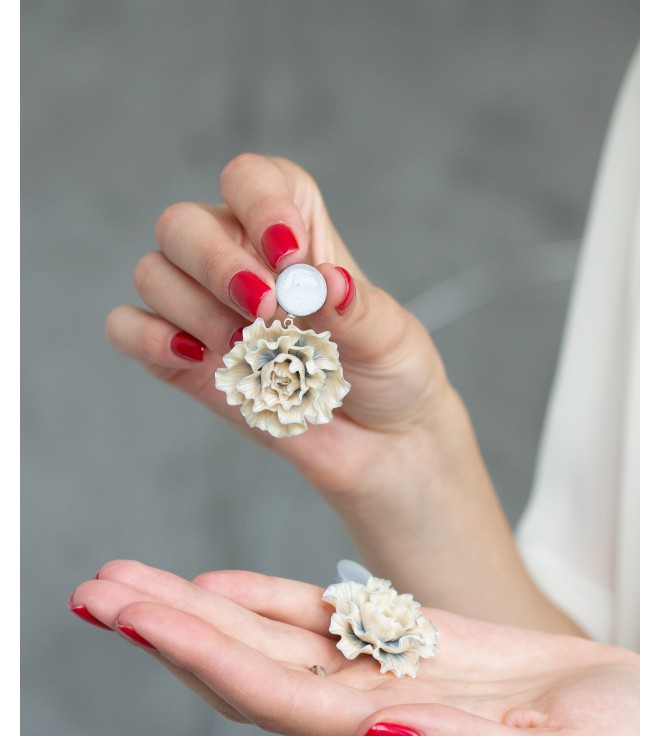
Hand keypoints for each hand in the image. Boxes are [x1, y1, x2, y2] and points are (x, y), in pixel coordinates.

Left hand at [70, 561, 639, 735]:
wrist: (635, 721)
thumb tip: (379, 734)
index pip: (274, 698)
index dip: (200, 657)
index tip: (134, 616)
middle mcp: (367, 712)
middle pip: (247, 666)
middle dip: (168, 627)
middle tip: (95, 591)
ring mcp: (379, 675)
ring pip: (267, 638)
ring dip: (196, 608)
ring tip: (127, 580)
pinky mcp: (401, 643)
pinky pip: (317, 618)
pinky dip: (264, 600)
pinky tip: (216, 585)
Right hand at [106, 154, 449, 495]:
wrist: (381, 444)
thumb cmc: (389, 375)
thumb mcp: (390, 338)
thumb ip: (356, 311)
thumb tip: (323, 280)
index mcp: (294, 234)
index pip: (253, 180)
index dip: (261, 202)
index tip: (290, 255)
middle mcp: (239, 261)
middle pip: (184, 224)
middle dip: (218, 264)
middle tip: (267, 311)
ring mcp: (206, 311)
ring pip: (154, 273)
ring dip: (197, 311)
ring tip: (250, 350)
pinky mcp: (184, 362)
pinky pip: (128, 328)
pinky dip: (147, 337)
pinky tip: (197, 359)